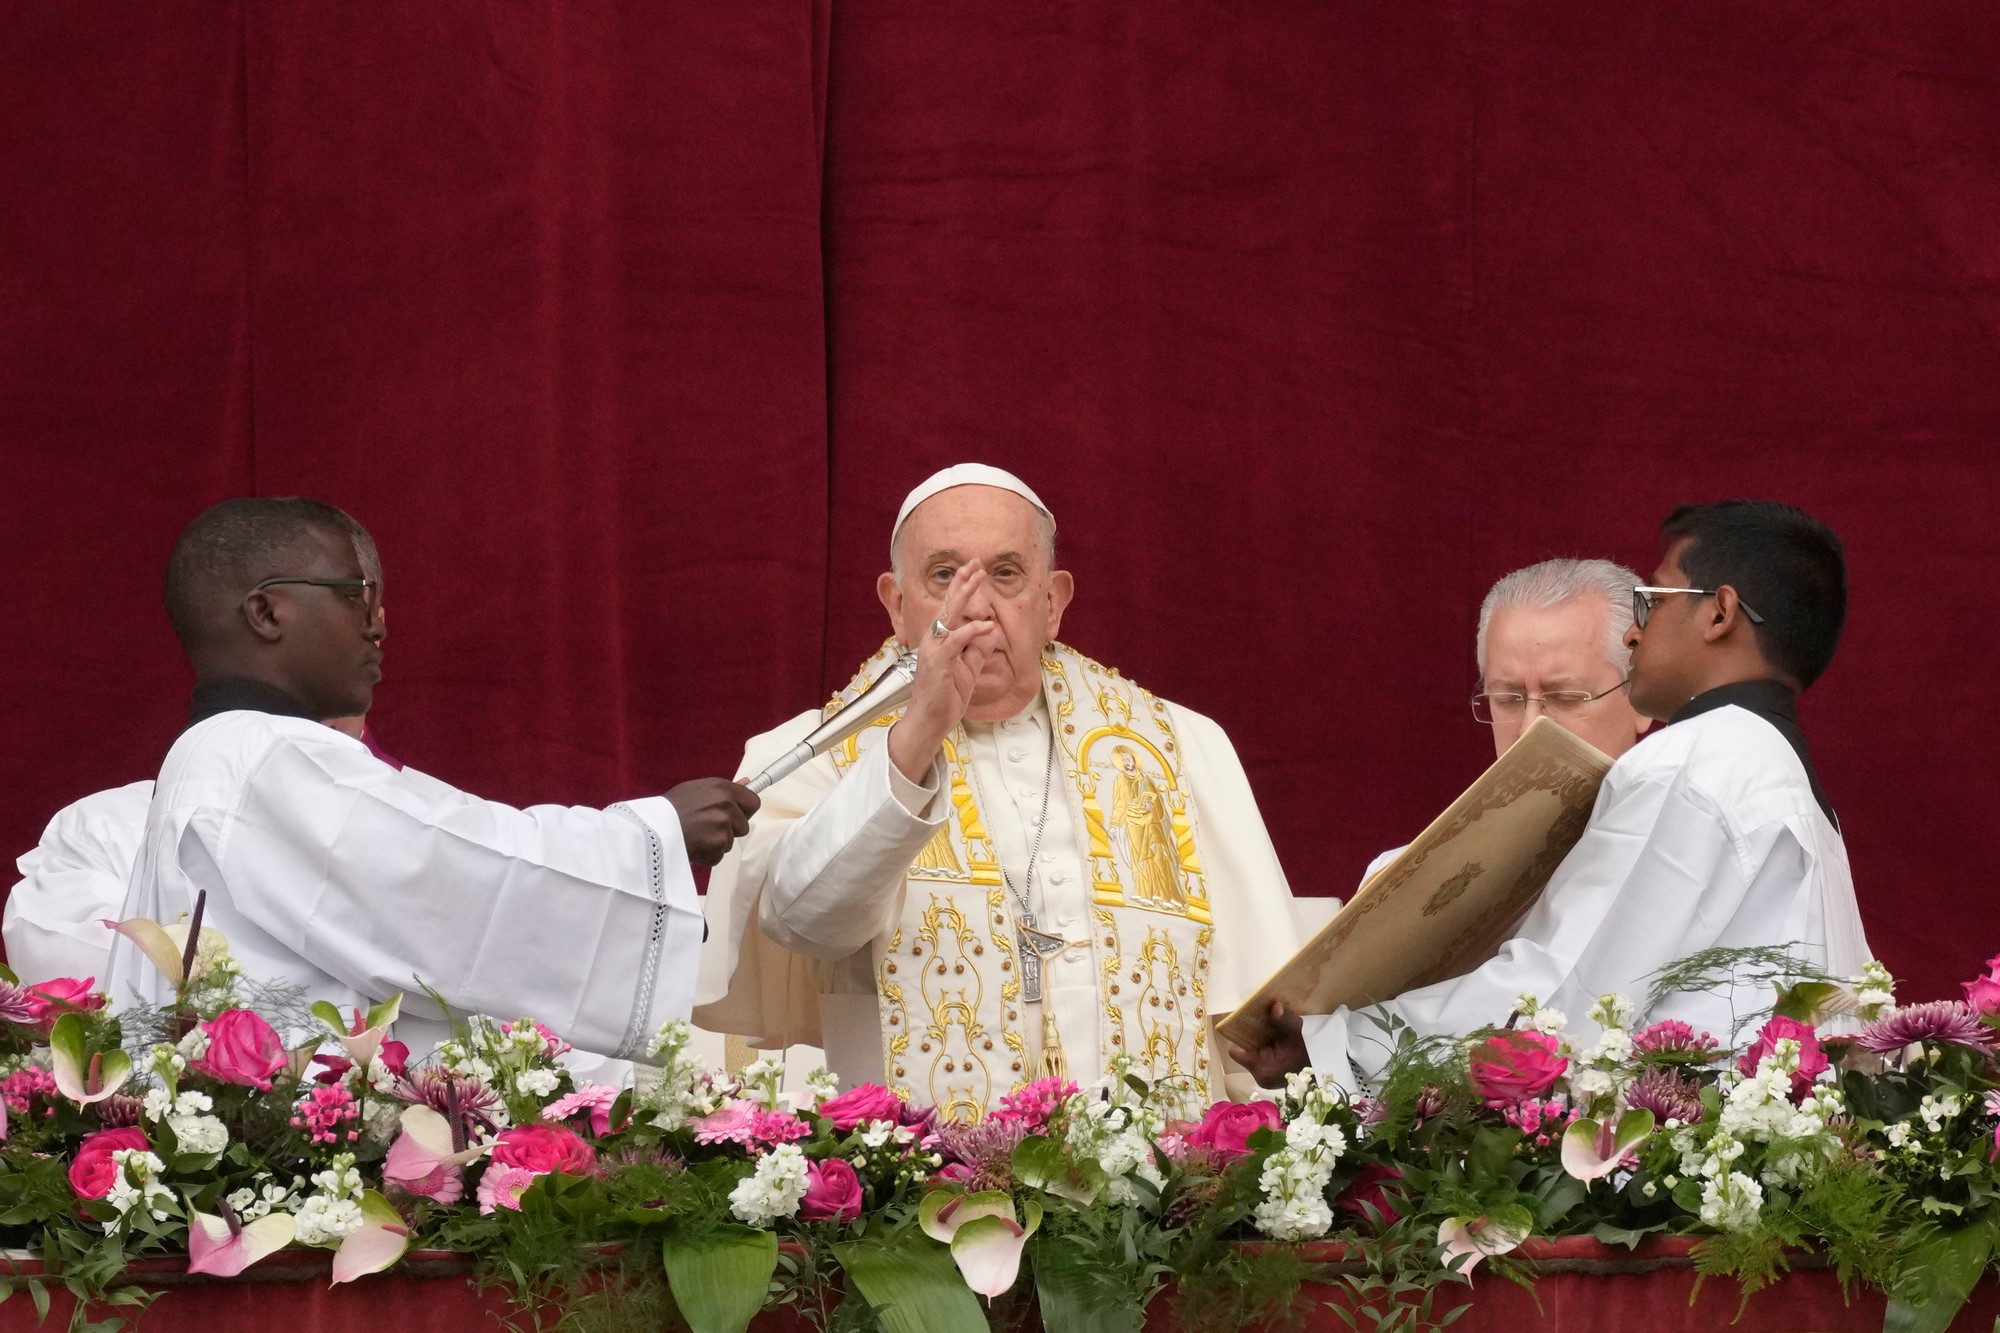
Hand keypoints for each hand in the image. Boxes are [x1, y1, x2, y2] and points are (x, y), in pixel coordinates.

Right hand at [665, 778, 760, 866]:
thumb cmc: (670, 809)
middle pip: (744, 825)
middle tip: (706, 828)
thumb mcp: (696, 790)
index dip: (743, 811)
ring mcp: (723, 824)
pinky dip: (707, 855)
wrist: (652, 829)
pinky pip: (719, 855)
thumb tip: (746, 782)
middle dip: (729, 830)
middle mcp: (725, 803)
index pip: (753, 802)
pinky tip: (693, 846)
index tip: (736, 816)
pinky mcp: (718, 843)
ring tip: (695, 836)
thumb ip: (723, 790)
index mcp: (721, 788)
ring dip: (716, 843)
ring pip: (730, 842)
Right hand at [887, 561, 1004, 781]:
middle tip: (975, 562)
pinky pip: (955, 641)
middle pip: (948, 603)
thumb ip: (978, 649)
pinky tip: (986, 625)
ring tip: (978, 578)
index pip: (952, 607)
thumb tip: (991, 630)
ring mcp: (933, 649)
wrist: (931, 721)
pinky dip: (970, 631)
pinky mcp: (937, 662)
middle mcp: (934, 639)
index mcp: (941, 638)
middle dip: (962, 581)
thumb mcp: (968, 668)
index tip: (975, 569)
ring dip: (964, 595)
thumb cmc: (946, 695)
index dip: (962, 586)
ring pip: (949, 615)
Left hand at [1227, 1000, 1309, 1086]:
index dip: (1240, 1037)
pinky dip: (1266, 1052)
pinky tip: (1275, 1043)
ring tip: (1271, 1035)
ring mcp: (1265, 1080)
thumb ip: (1283, 1019)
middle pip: (1245, 1052)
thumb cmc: (1309, 1049)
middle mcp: (1260, 1077)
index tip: (1249, 1025)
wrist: (1323, 1065)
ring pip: (1252, 1057)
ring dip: (1260, 1045)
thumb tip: (1274, 1005)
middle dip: (1252, 1039)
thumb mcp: (1296, 1031)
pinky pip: (1260, 1061)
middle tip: (1262, 1027)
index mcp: (1262, 1067)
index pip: (1236, 1051)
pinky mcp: (1269, 1079)